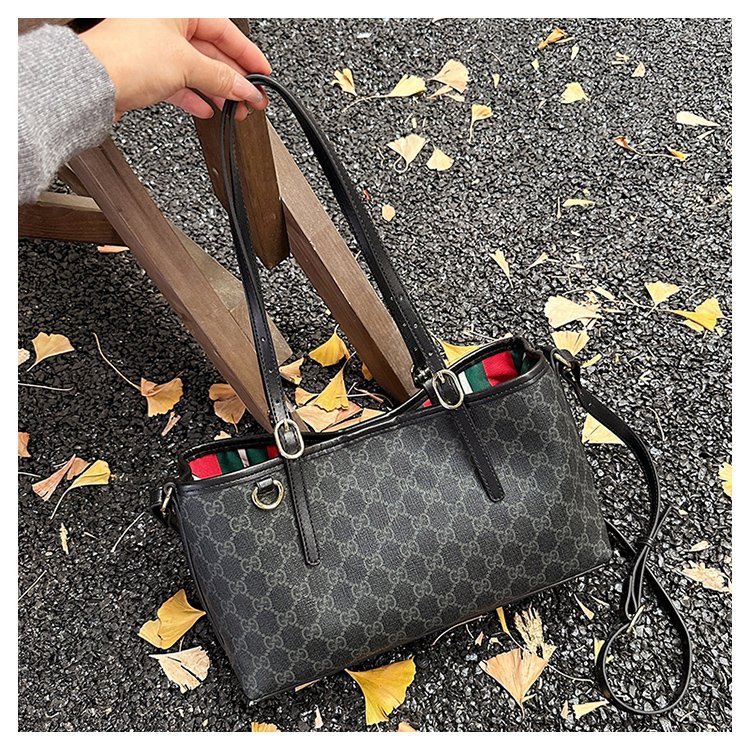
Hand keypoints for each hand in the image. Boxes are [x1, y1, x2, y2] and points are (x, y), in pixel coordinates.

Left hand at [81, 18, 270, 119]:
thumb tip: (245, 87)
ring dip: (217, 90)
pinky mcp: (145, 71)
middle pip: (211, 51)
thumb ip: (222, 78)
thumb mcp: (187, 65)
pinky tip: (207, 108)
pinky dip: (195, 96)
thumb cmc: (126, 58)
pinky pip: (179, 82)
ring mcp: (154, 47)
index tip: (263, 74)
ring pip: (196, 69)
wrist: (91, 84)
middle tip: (252, 97)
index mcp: (176, 9)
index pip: (224, 29)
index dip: (247, 54)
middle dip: (234, 77)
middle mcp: (163, 23)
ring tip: (233, 108)